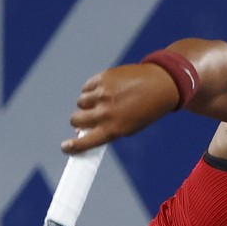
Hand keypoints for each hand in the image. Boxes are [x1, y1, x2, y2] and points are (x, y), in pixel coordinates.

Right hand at [60, 63, 179, 152]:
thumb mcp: (129, 126)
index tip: (65, 147)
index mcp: (114, 129)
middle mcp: (106, 112)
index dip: (72, 147)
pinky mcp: (102, 78)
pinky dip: (93, 89)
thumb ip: (106, 130)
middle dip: (78, 120)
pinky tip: (108, 89)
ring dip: (88, 103)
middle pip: (75, 119)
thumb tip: (80, 130)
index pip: (85, 142)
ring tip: (105, 100)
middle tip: (87, 117)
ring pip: (81, 102)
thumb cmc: (144, 110)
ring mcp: (103, 94)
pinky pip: (86, 87)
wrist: (161, 85)